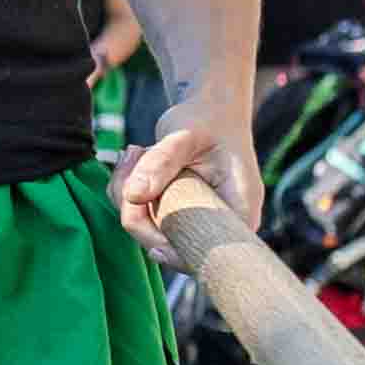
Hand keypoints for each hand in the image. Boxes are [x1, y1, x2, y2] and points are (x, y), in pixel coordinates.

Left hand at [111, 104, 246, 244]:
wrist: (207, 109)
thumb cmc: (207, 119)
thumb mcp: (186, 134)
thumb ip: (162, 162)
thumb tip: (133, 196)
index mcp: (238, 211)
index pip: (210, 254)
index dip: (177, 256)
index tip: (153, 245)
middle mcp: (217, 223)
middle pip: (167, 244)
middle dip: (137, 210)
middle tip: (134, 157)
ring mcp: (191, 220)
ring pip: (145, 228)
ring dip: (126, 192)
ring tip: (137, 150)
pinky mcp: (171, 213)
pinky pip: (138, 215)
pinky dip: (126, 188)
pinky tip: (137, 156)